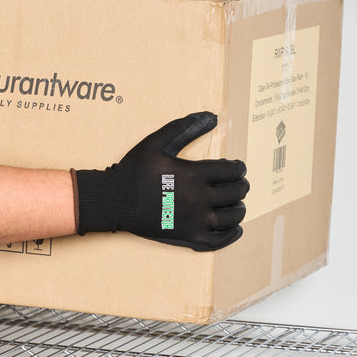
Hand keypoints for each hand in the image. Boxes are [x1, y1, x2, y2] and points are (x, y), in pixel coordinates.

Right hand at [72, 112, 248, 251]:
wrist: (116, 200)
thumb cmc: (134, 170)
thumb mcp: (156, 142)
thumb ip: (184, 128)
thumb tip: (212, 116)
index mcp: (194, 174)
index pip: (231, 171)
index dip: (238, 167)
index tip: (237, 167)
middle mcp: (200, 198)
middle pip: (236, 193)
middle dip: (241, 186)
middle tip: (239, 183)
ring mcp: (196, 220)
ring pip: (232, 217)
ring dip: (239, 209)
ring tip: (237, 204)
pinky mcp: (189, 236)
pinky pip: (219, 240)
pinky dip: (232, 235)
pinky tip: (235, 228)